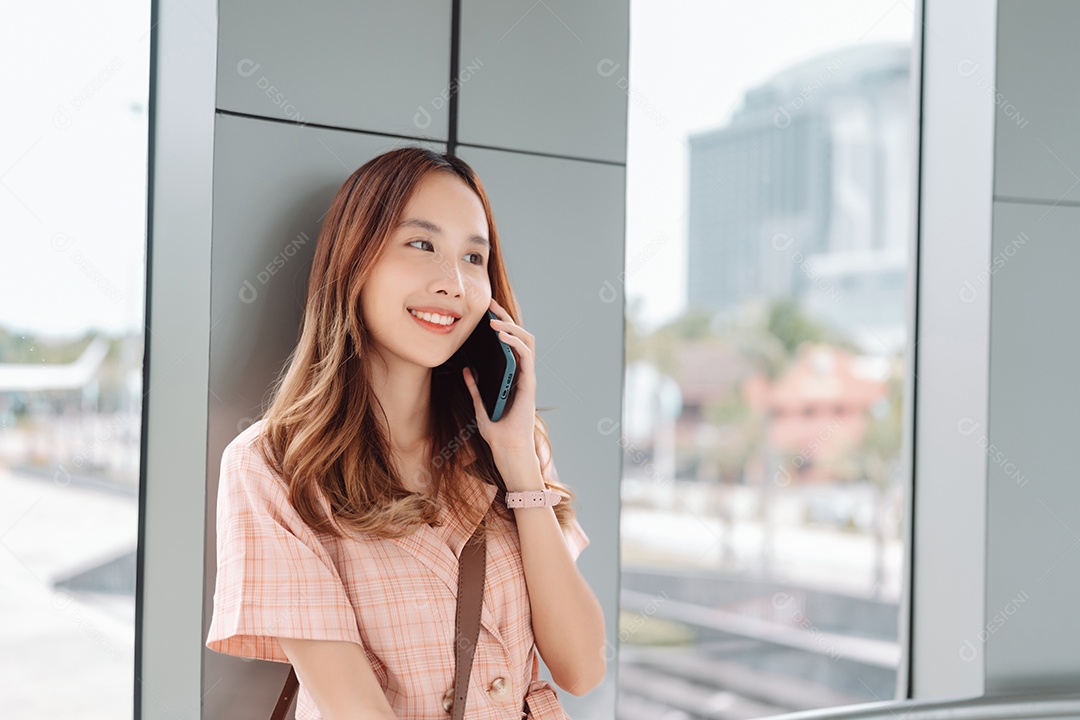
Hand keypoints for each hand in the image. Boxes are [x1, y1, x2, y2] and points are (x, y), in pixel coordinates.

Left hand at [462, 297, 539, 474]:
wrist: (508, 450)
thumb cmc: (498, 433)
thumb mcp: (480, 406)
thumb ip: (475, 388)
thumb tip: (467, 370)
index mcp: (512, 377)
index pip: (510, 345)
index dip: (500, 327)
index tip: (484, 314)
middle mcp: (522, 374)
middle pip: (519, 337)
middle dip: (505, 318)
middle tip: (490, 305)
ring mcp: (527, 377)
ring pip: (526, 341)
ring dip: (511, 326)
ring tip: (493, 318)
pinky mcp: (529, 383)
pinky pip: (525, 355)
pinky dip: (514, 341)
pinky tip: (500, 335)